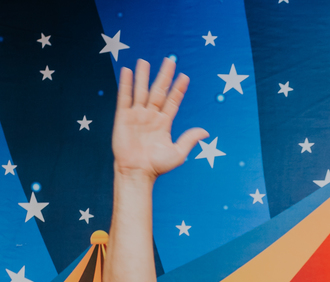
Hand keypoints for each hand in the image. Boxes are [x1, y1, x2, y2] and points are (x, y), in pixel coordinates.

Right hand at [113, 58, 207, 179]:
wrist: (137, 173)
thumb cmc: (157, 166)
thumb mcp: (178, 153)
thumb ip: (190, 139)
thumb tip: (206, 131)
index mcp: (164, 123)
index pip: (173, 101)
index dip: (178, 89)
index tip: (184, 77)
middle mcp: (151, 116)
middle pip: (158, 91)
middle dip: (164, 76)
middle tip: (169, 60)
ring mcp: (137, 115)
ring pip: (141, 91)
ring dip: (143, 76)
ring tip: (144, 61)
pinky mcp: (124, 117)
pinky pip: (125, 98)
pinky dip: (126, 84)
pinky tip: (127, 71)